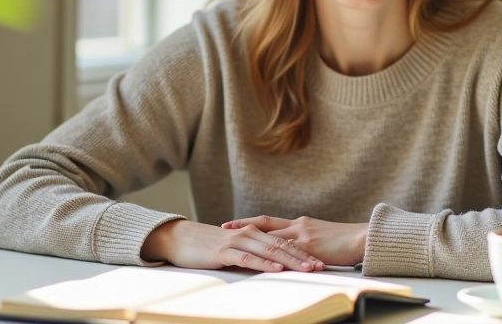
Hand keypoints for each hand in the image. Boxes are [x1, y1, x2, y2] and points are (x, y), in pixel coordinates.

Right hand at [141, 219, 324, 272]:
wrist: (181, 239)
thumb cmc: (208, 246)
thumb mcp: (235, 249)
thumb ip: (254, 253)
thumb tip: (273, 265)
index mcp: (254, 232)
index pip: (284, 242)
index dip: (303, 251)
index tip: (320, 260)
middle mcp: (249, 233)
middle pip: (282, 245)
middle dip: (303, 256)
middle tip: (320, 266)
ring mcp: (237, 241)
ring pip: (269, 250)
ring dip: (289, 260)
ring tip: (306, 268)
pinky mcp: (225, 251)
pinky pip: (248, 257)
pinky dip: (264, 263)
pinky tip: (275, 268)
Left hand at [222, 216, 367, 266]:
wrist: (363, 238)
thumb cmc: (346, 240)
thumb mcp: (322, 236)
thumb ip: (306, 240)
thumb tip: (294, 249)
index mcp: (300, 223)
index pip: (269, 221)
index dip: (250, 222)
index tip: (233, 223)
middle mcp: (298, 226)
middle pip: (265, 226)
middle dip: (243, 227)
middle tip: (224, 228)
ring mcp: (303, 236)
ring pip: (272, 239)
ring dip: (254, 244)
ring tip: (237, 246)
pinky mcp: (310, 247)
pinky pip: (287, 253)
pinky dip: (273, 258)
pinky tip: (260, 262)